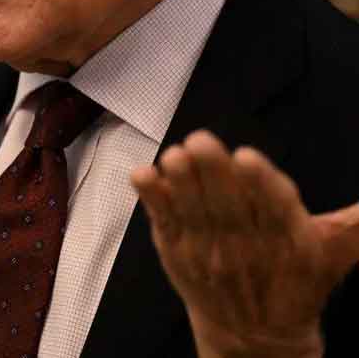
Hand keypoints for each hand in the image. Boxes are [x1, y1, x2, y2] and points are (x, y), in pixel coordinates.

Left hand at [131, 130, 358, 357]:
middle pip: (228, 204)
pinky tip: (143, 176)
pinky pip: (162, 221)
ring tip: (174, 156)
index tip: (247, 158)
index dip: (260, 183)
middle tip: (200, 141)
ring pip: (194, 210)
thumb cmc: (295, 279)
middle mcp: (246, 246)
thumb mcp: (334, 252)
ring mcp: (207, 249)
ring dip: (181, 182)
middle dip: (213, 172)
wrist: (255, 337)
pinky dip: (152, 199)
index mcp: (287, 240)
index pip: (274, 207)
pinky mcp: (176, 250)